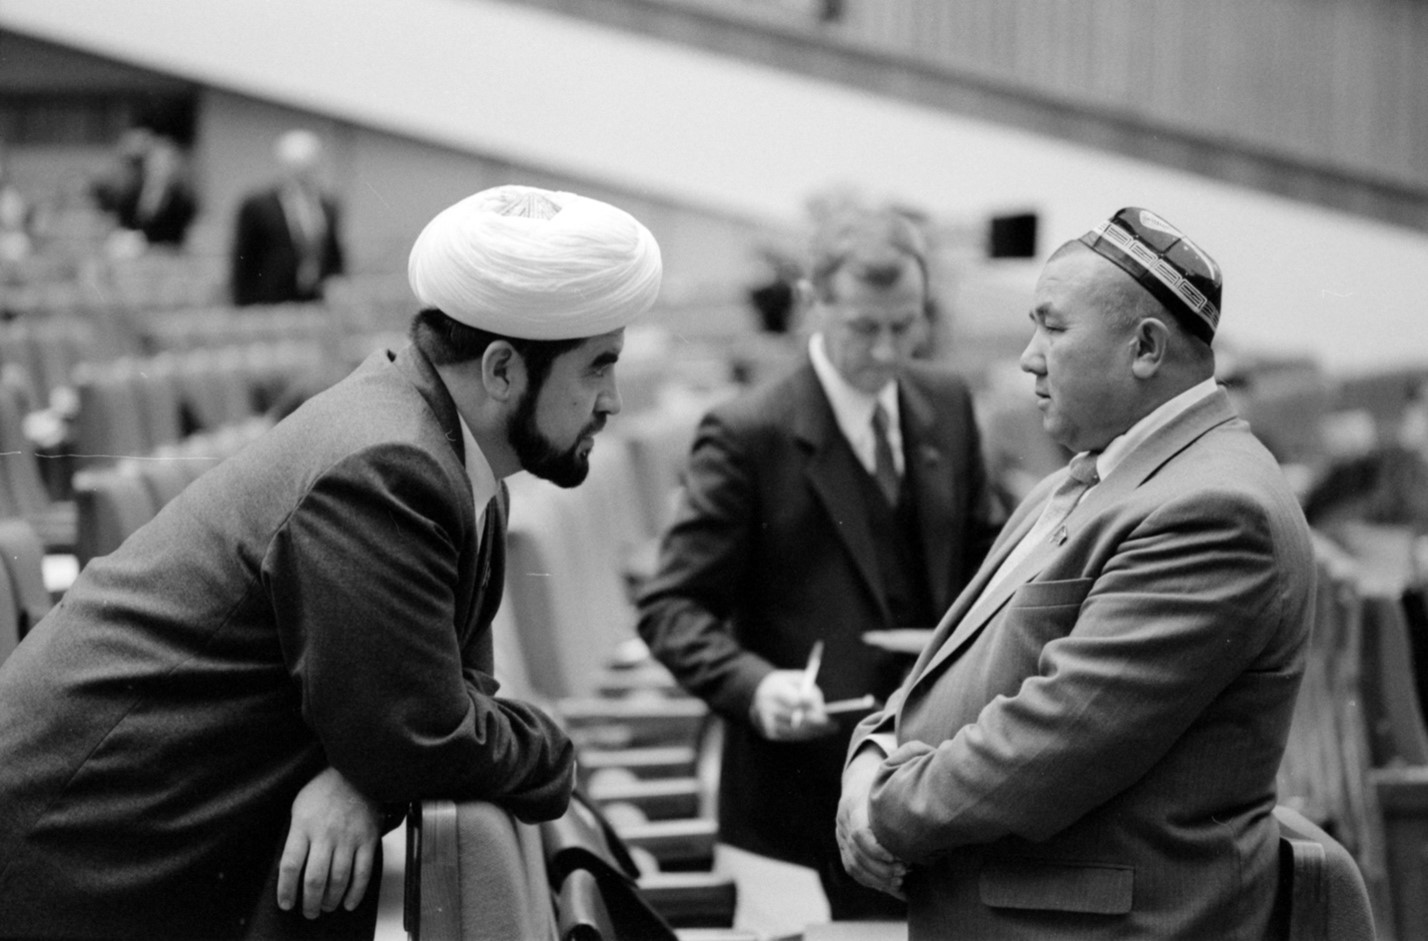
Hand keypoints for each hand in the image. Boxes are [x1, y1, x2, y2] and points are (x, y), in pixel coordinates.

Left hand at [277, 766, 381, 918]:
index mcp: (304, 825)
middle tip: (309, 912)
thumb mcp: (300, 807)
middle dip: (310, 902)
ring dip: (331, 900)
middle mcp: (326, 834)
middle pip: (314, 879)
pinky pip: (363, 872)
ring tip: (326, 907)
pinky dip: (356, 892)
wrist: (356, 770)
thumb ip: (296, 835)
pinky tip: (349, 902)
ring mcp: (349, 837)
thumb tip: (291, 868)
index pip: (290, 866)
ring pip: (338, 879)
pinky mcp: (368, 839)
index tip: (286, 903)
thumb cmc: (324, 790)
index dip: (286, 890)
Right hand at [750, 670, 835, 740]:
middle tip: (834, 725)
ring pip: (795, 731)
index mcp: (773, 690)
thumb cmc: (784, 685)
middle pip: (796, 718)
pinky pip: (791, 737)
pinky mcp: (768, 733)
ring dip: (814, 732)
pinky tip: (817, 733)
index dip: (810, 707)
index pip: (794, 700)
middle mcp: (767, 707)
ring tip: (830, 730)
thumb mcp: (794, 678)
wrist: (758, 695)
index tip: (825, 711)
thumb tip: (820, 706)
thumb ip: (808, 687)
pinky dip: (805, 735)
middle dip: (817, 723)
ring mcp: (766, 722)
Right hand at [837, 750, 906, 898]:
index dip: (878, 849)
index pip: (860, 833)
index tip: (898, 858)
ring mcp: (841, 836)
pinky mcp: (845, 848)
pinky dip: (874, 882)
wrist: (858, 778)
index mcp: (854, 803)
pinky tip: (896, 889)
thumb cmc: (882, 776)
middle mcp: (843, 822)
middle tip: (905, 873)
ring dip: (878, 878)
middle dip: (881, 868)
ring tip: (902, 882)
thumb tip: (941, 752)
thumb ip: (909, 764)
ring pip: (854, 865)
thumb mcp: (890, 768)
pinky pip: (855, 870)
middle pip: (857, 854)